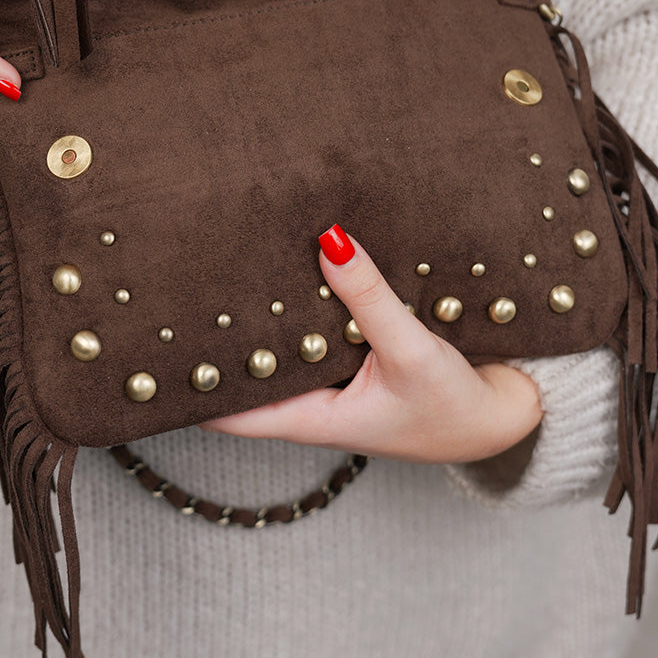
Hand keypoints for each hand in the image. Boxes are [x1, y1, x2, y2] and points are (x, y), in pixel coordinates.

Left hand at [202, 225, 542, 463]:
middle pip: (250, 365)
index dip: (186, 386)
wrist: (508, 417)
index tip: (150, 352)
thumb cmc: (456, 406)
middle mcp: (314, 398)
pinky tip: (296, 259)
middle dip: (220, 333)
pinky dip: (307, 299)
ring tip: (227, 260)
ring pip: (285, 340)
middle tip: (181, 283)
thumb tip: (329, 241)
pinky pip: (321, 324)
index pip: (226, 408)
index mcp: (309, 416)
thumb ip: (371, 298)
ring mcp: (336, 376)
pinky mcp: (360, 354)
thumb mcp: (410, 352)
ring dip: (265, 311)